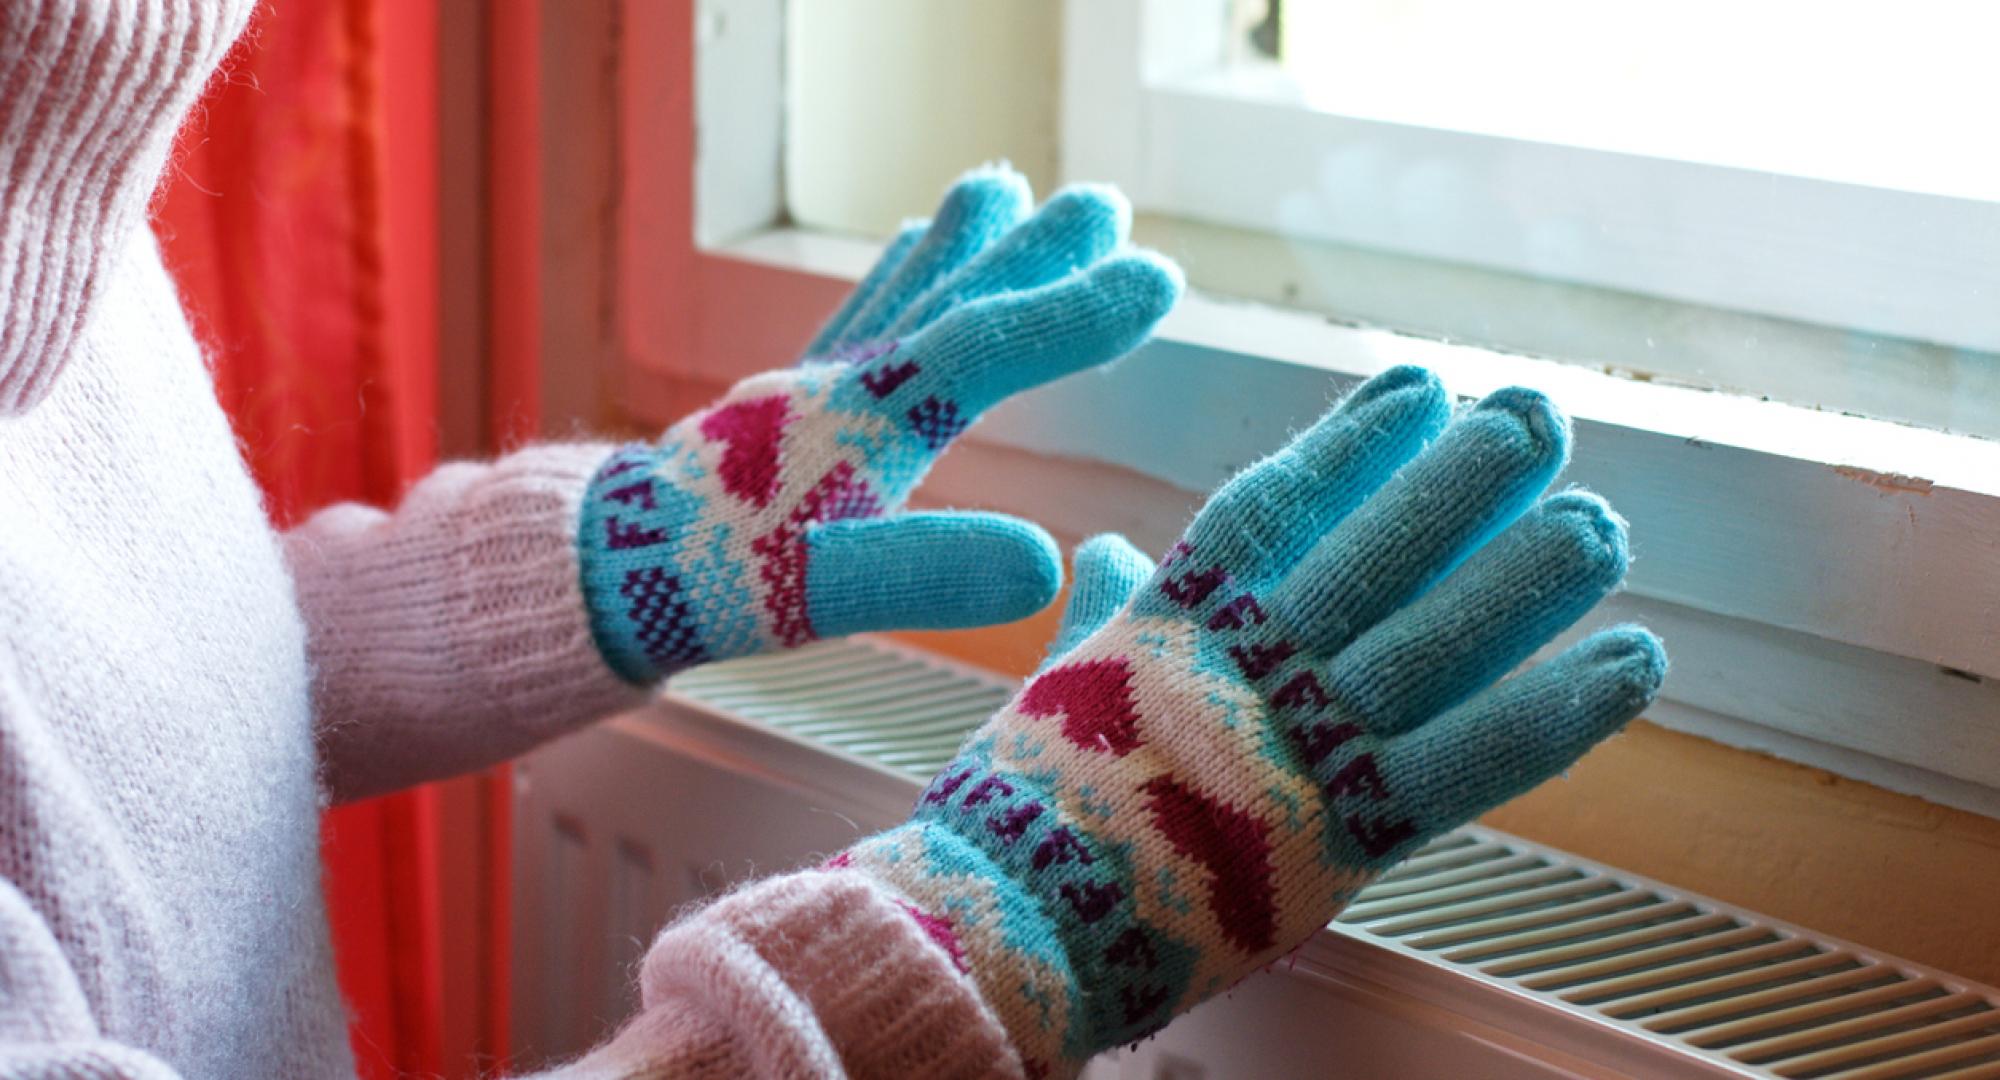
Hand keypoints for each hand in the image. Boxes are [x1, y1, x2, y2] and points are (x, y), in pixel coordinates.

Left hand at [578, 167, 1181, 681]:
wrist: (605, 569)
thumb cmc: (714, 582)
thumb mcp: (824, 594)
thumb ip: (927, 572)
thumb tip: (1044, 563)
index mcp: (868, 423)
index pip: (988, 348)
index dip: (1074, 312)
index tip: (1157, 275)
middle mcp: (845, 384)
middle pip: (956, 302)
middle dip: (1036, 258)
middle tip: (1104, 205)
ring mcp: (814, 384)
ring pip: (906, 297)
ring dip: (964, 248)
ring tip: (1002, 190)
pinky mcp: (789, 400)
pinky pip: (860, 316)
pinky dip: (900, 277)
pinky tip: (913, 256)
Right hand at [840, 366, 1667, 1073]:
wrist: (1007, 922)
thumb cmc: (1022, 804)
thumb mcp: (1058, 681)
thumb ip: (1108, 609)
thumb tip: (1108, 550)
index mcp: (1169, 621)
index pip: (1272, 508)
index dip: (1351, 443)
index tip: (1418, 386)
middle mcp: (1242, 667)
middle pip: (1373, 556)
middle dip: (1461, 483)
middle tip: (1538, 416)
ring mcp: (1294, 748)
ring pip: (1432, 645)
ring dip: (1525, 581)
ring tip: (1601, 520)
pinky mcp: (1343, 835)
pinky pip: (1469, 761)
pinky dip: (1558, 711)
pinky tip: (1631, 659)